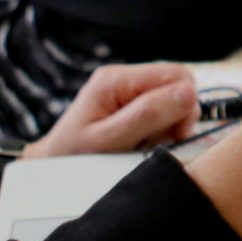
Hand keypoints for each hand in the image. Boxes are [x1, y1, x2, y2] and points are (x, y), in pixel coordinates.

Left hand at [24, 63, 200, 157]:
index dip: (185, 104)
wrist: (53, 165)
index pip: (176, 75)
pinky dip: (162, 128)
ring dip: (170, 124)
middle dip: (179, 115)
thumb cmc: (75, 157)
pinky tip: (145, 141)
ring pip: (173, 98)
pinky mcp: (130, 101)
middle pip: (177, 83)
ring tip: (147, 143)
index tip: (177, 134)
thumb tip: (188, 92)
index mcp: (115, 80)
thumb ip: (148, 115)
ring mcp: (127, 88)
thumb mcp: (110, 141)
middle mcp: (123, 77)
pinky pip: (162, 109)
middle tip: (162, 141)